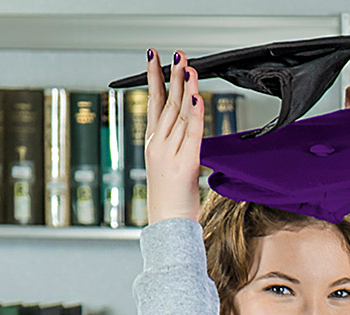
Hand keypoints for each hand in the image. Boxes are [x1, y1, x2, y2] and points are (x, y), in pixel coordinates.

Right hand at [144, 49, 203, 223]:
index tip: (154, 58)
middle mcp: (158, 145)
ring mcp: (169, 154)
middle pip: (165, 103)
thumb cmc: (172, 199)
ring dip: (185, 88)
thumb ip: (178, 144)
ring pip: (179, 114)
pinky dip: (195, 115)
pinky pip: (192, 134)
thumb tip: (190, 123)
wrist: (168, 225)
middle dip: (171, 76)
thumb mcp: (171, 165)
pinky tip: (197, 97)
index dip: (154, 79)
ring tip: (188, 66)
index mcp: (154, 143)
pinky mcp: (185, 165)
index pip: (153, 103)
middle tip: (176, 54)